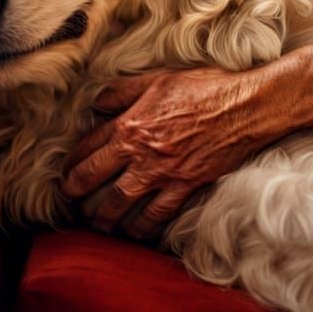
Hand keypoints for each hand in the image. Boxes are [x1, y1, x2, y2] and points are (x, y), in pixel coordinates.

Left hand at [61, 65, 274, 239]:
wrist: (245, 107)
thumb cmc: (205, 87)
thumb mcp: (158, 78)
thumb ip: (123, 91)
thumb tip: (97, 104)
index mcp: (131, 122)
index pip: (90, 145)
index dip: (73, 161)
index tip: (67, 171)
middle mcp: (140, 151)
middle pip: (95, 179)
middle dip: (76, 192)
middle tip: (69, 202)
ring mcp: (162, 172)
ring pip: (120, 203)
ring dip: (104, 217)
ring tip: (97, 224)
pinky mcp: (184, 187)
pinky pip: (156, 215)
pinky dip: (141, 228)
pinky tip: (134, 233)